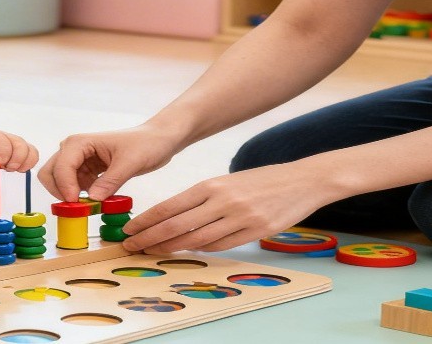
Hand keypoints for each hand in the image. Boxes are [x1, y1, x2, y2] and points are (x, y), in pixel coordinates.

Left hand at [0, 130, 38, 171]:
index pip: (3, 140)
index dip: (5, 152)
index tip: (0, 163)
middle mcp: (5, 138)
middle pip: (20, 143)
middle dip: (17, 158)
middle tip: (7, 169)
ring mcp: (13, 145)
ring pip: (29, 149)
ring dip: (26, 161)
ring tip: (14, 170)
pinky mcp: (18, 154)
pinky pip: (31, 156)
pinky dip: (29, 164)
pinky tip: (19, 170)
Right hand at [38, 124, 185, 201]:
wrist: (157, 140)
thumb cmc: (146, 144)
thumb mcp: (131, 163)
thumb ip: (111, 181)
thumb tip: (93, 199)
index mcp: (80, 142)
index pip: (61, 166)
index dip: (65, 187)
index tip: (77, 204)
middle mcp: (74, 150)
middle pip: (51, 173)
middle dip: (59, 192)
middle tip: (77, 207)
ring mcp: (79, 161)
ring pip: (60, 182)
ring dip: (69, 196)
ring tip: (89, 206)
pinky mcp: (87, 171)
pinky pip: (75, 187)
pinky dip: (80, 197)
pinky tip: (96, 201)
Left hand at [118, 163, 332, 253]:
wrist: (301, 180)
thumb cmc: (261, 181)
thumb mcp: (227, 182)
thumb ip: (203, 198)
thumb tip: (174, 218)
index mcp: (211, 185)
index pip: (170, 206)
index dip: (147, 221)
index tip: (130, 230)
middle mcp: (222, 201)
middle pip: (177, 225)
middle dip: (151, 238)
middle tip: (132, 247)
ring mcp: (239, 218)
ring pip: (197, 240)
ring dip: (172, 248)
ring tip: (155, 252)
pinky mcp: (256, 231)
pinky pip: (222, 246)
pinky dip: (203, 250)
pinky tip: (190, 250)